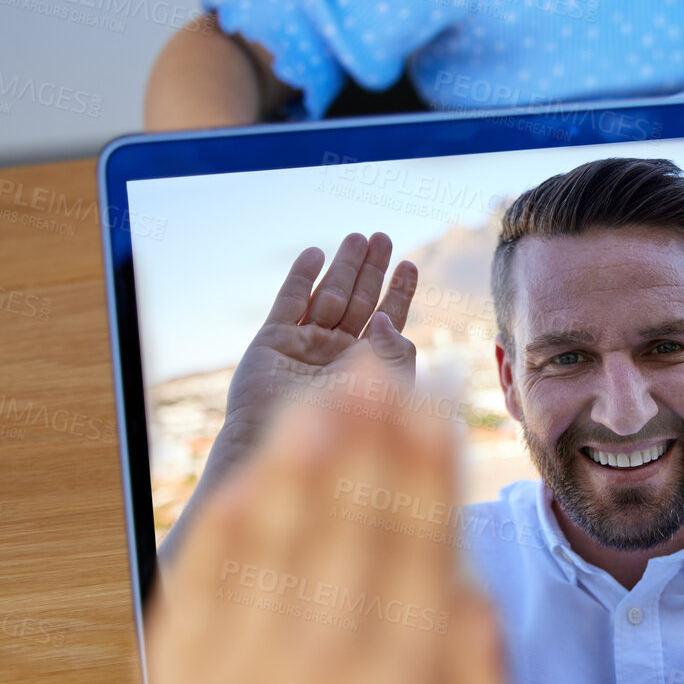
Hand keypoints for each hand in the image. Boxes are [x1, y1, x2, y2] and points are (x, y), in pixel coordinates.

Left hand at [92, 357, 509, 683]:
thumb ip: (486, 668)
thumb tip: (474, 587)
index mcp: (404, 677)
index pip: (423, 544)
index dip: (431, 466)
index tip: (440, 402)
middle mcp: (328, 657)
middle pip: (357, 521)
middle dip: (377, 436)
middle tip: (387, 364)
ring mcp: (251, 653)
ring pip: (287, 527)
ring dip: (312, 450)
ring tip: (333, 384)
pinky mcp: (191, 653)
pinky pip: (219, 561)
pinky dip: (245, 501)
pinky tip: (270, 452)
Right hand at [224, 231, 418, 448]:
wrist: (284, 446)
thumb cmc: (341, 431)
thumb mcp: (385, 393)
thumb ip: (396, 355)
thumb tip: (387, 319)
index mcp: (368, 368)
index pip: (388, 321)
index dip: (398, 292)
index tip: (410, 264)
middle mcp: (338, 354)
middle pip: (359, 300)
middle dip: (372, 270)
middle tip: (384, 237)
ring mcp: (305, 345)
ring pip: (329, 295)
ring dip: (344, 266)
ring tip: (358, 237)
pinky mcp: (273, 341)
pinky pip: (290, 301)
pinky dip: (301, 276)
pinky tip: (316, 254)